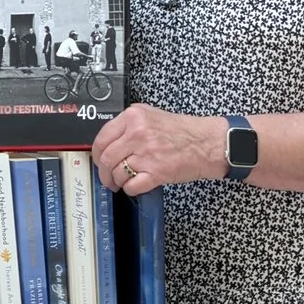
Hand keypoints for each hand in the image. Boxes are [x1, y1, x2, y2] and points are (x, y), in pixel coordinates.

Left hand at [92, 104, 224, 195]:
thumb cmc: (182, 131)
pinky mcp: (156, 173)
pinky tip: (136, 185)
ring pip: (116, 173)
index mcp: (133, 117)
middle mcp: (137, 134)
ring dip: (117, 181)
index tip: (98, 160)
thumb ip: (128, 124)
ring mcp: (146, 154)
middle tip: (107, 177)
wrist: (206, 143)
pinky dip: (130, 189)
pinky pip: (131, 186)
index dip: (96, 154)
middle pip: (106, 158)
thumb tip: (108, 140)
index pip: (101, 138)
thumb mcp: (151, 114)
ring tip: (123, 181)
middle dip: (103, 173)